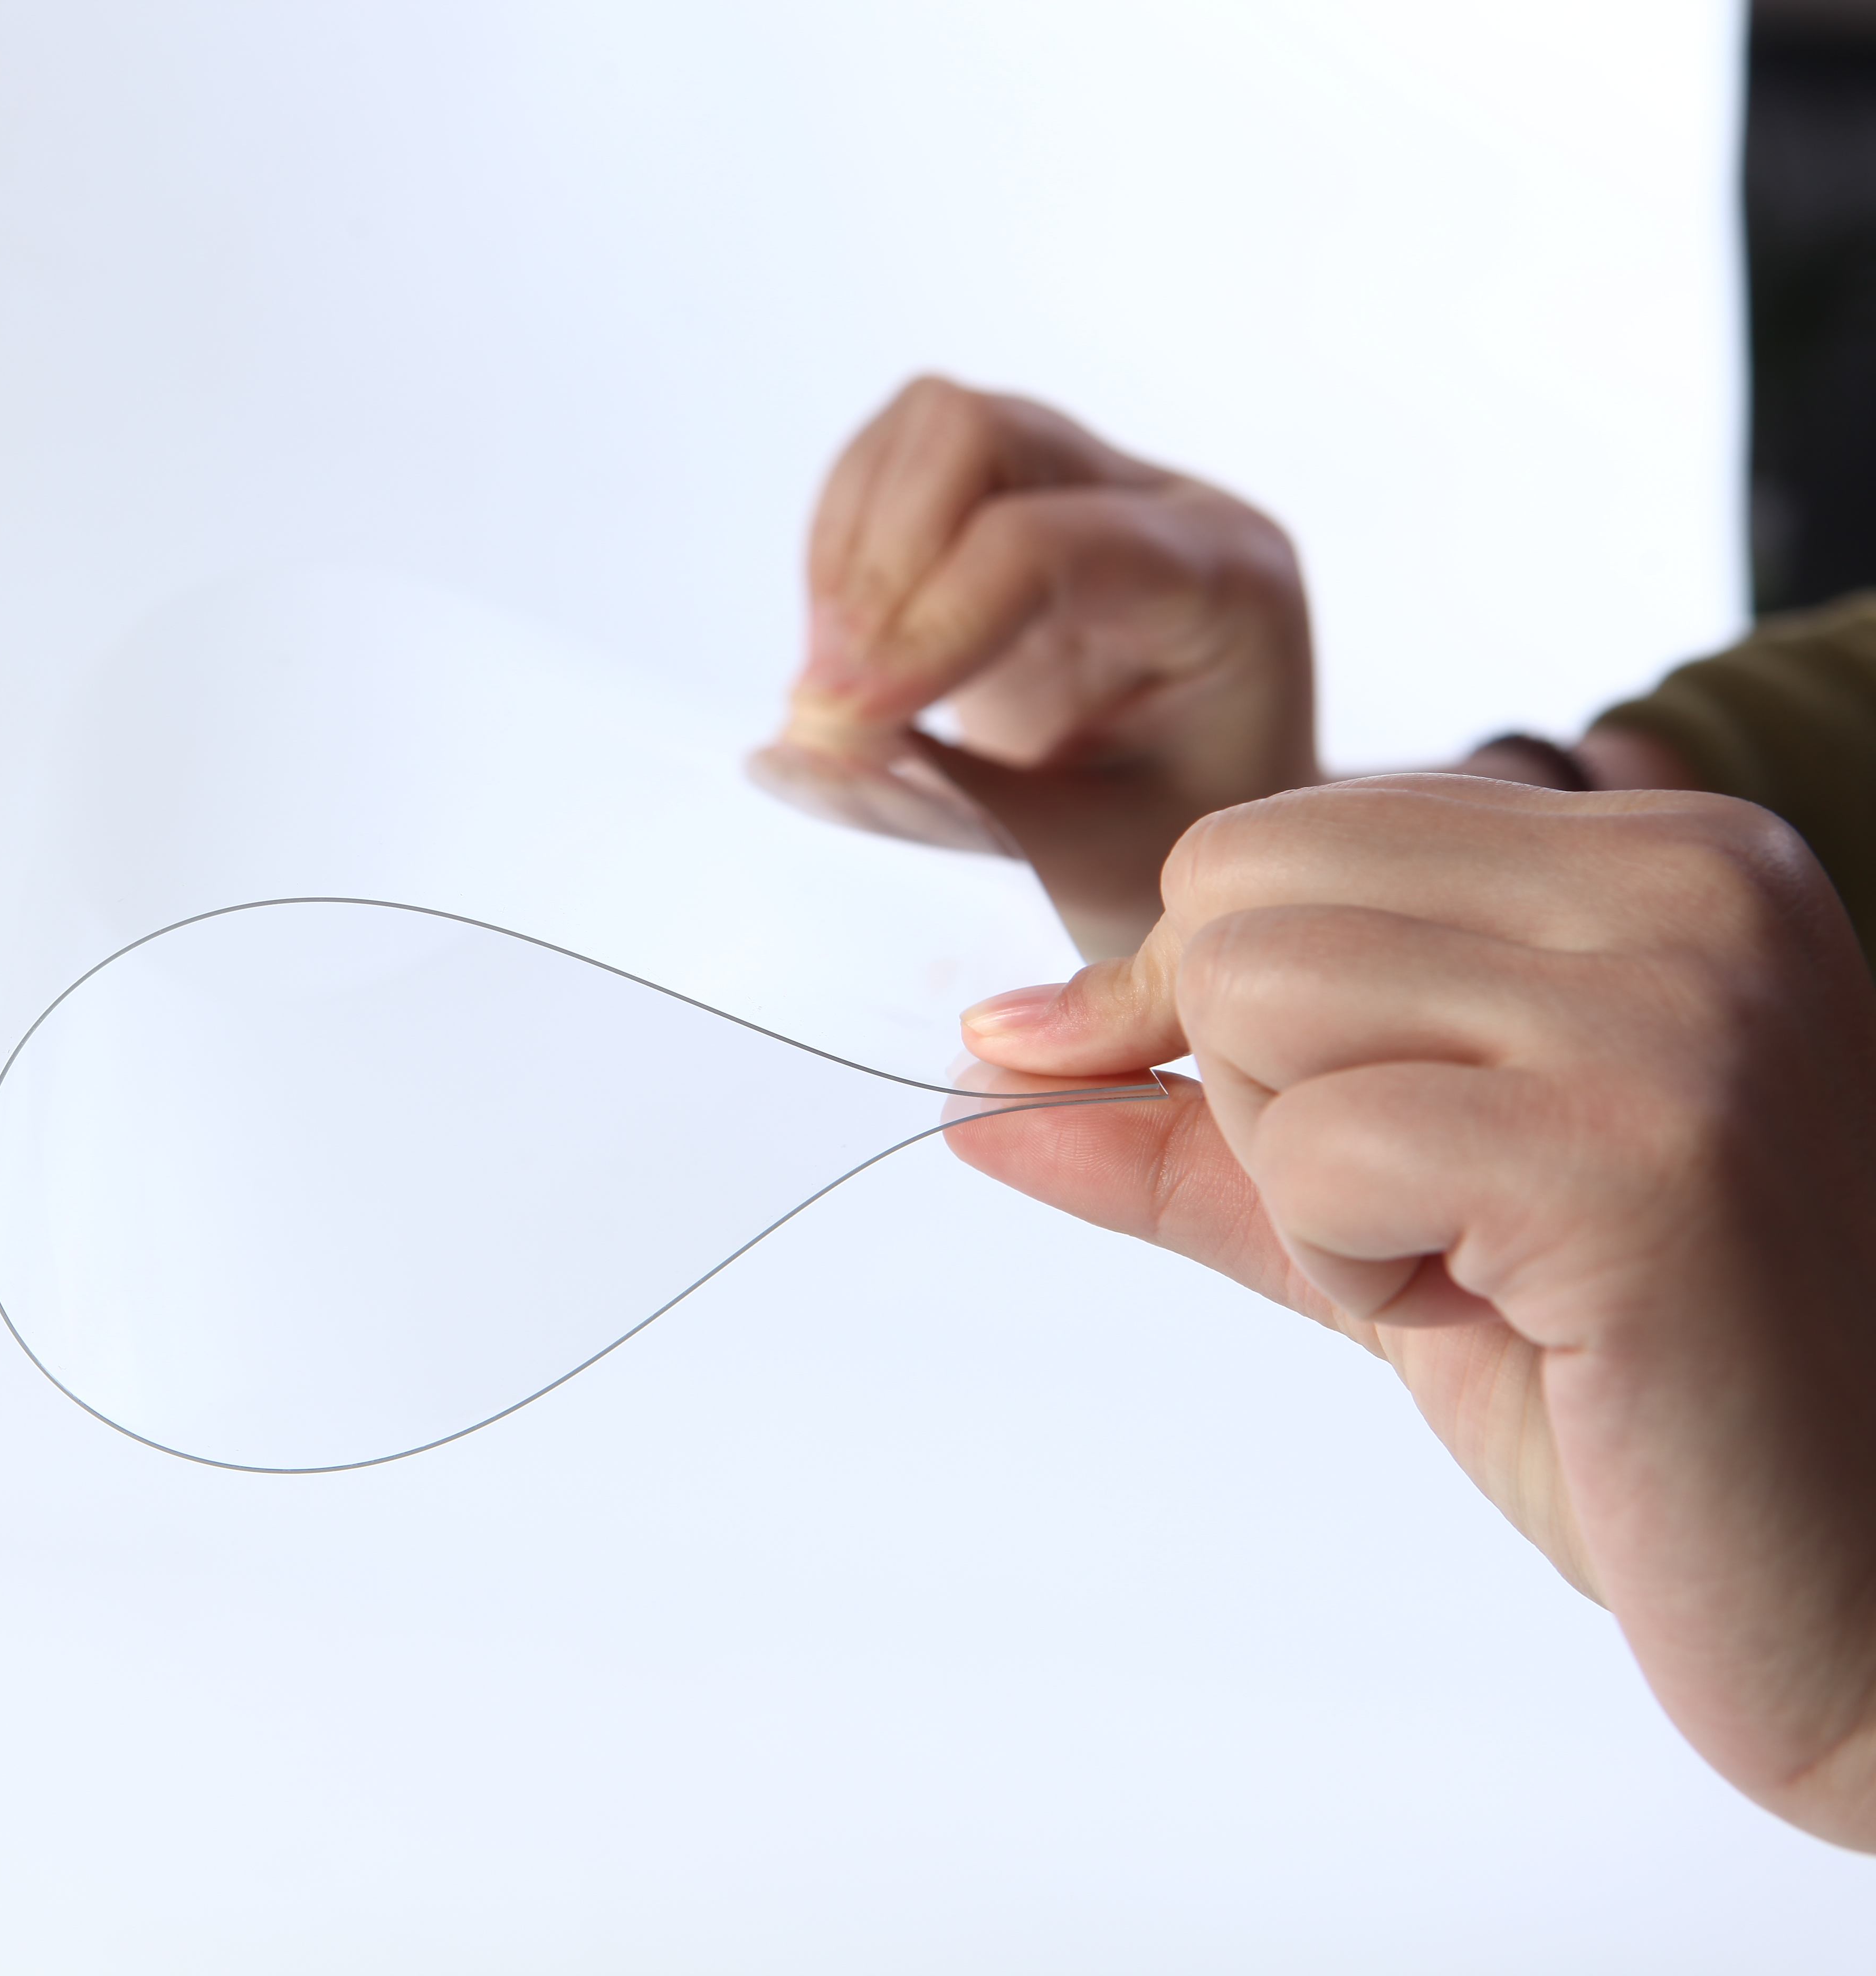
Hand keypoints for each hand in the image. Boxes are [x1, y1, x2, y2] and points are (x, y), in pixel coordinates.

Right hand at [752, 377, 1317, 956]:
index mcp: (1222, 584)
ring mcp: (1085, 480)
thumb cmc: (1177, 853)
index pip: (1044, 546)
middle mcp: (1161, 503)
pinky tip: (848, 654)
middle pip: (977, 434)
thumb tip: (796, 756)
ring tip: (834, 685)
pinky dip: (841, 551)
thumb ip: (951, 813)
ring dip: (848, 553)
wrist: (1205, 827)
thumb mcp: (1089, 863)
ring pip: (926, 427)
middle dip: (875, 567)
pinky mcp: (1014, 493)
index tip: (838, 726)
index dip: (923, 624)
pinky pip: (895, 462)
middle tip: (829, 704)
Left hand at [946, 775, 1875, 1848]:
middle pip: (1230, 901)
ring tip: (1495, 1265)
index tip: (1337, 1147)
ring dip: (1314, 1187)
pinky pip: (1311, 1153)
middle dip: (1268, 1095)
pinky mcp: (1639, 1153)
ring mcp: (1680, 1008)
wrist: (1855, 1580)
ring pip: (1248, 1003)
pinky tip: (1532, 1323)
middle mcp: (1692, 887)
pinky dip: (1363, 1270)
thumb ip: (1184, 1121)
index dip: (1214, 1015)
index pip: (1262, 847)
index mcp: (1658, 855)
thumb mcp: (1382, 1206)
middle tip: (1450, 1219)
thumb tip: (973, 1065)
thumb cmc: (1635, 1385)